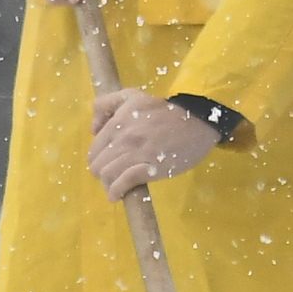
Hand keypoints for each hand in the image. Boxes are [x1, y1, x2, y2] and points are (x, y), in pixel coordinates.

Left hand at [89, 88, 221, 196]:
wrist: (199, 120)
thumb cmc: (165, 111)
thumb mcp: (132, 96)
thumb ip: (106, 105)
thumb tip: (93, 130)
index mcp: (118, 122)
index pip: (94, 151)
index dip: (99, 160)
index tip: (109, 163)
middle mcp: (124, 137)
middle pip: (97, 166)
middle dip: (103, 174)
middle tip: (115, 176)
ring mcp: (138, 153)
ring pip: (107, 176)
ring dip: (109, 185)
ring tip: (118, 186)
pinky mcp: (152, 168)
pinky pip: (124, 182)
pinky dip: (117, 191)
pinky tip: (119, 195)